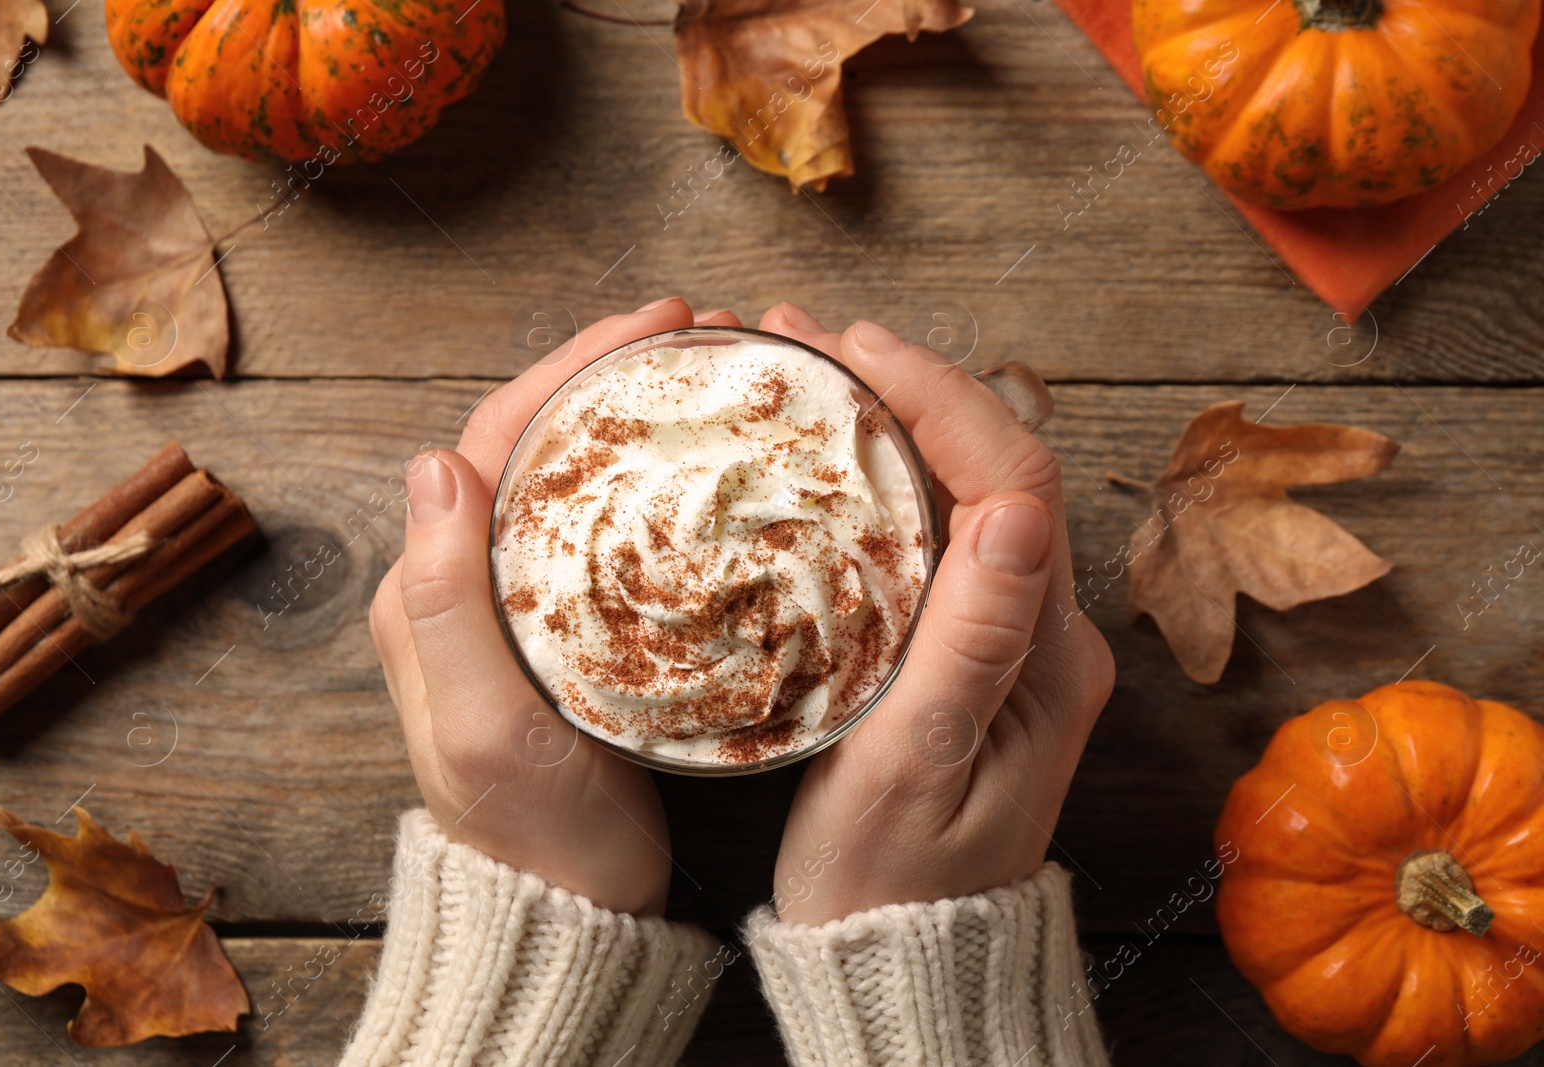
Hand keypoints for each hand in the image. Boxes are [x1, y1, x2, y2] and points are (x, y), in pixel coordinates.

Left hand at [368, 297, 742, 916]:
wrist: (570, 911)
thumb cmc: (533, 831)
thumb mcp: (482, 726)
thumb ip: (443, 601)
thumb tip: (434, 462)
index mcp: (427, 589)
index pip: (493, 438)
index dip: (569, 367)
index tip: (653, 326)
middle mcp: (464, 583)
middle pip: (533, 441)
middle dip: (606, 373)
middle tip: (695, 334)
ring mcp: (519, 606)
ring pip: (570, 478)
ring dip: (629, 417)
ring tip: (703, 379)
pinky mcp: (569, 634)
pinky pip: (603, 529)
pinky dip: (649, 482)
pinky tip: (701, 471)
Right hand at [756, 303, 1114, 925]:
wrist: (906, 961)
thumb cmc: (892, 883)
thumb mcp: (915, 767)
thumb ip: (972, 639)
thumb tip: (1016, 504)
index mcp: (1046, 653)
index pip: (1016, 477)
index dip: (937, 393)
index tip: (849, 346)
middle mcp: (1049, 633)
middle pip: (1000, 466)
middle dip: (910, 385)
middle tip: (803, 340)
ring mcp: (1018, 642)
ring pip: (971, 492)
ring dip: (899, 422)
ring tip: (807, 377)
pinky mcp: (978, 655)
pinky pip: (945, 536)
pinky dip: (890, 480)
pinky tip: (830, 461)